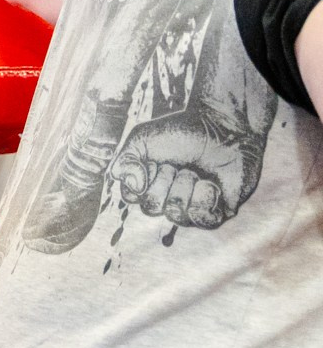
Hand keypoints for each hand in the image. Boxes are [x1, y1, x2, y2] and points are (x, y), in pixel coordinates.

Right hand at [110, 109, 261, 229]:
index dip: (142, 179)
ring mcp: (190, 208)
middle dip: (165, 181)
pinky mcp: (216, 212)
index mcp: (146, 184)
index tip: (155, 161)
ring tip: (196, 172)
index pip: (132, 197)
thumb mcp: (142, 138)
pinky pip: (204, 220)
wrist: (223, 127)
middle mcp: (165, 199)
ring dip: (186, 187)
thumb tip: (134, 186)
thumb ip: (125, 160)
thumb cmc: (183, 131)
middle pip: (152, 207)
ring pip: (177, 215)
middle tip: (177, 164)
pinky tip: (211, 183)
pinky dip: (206, 197)